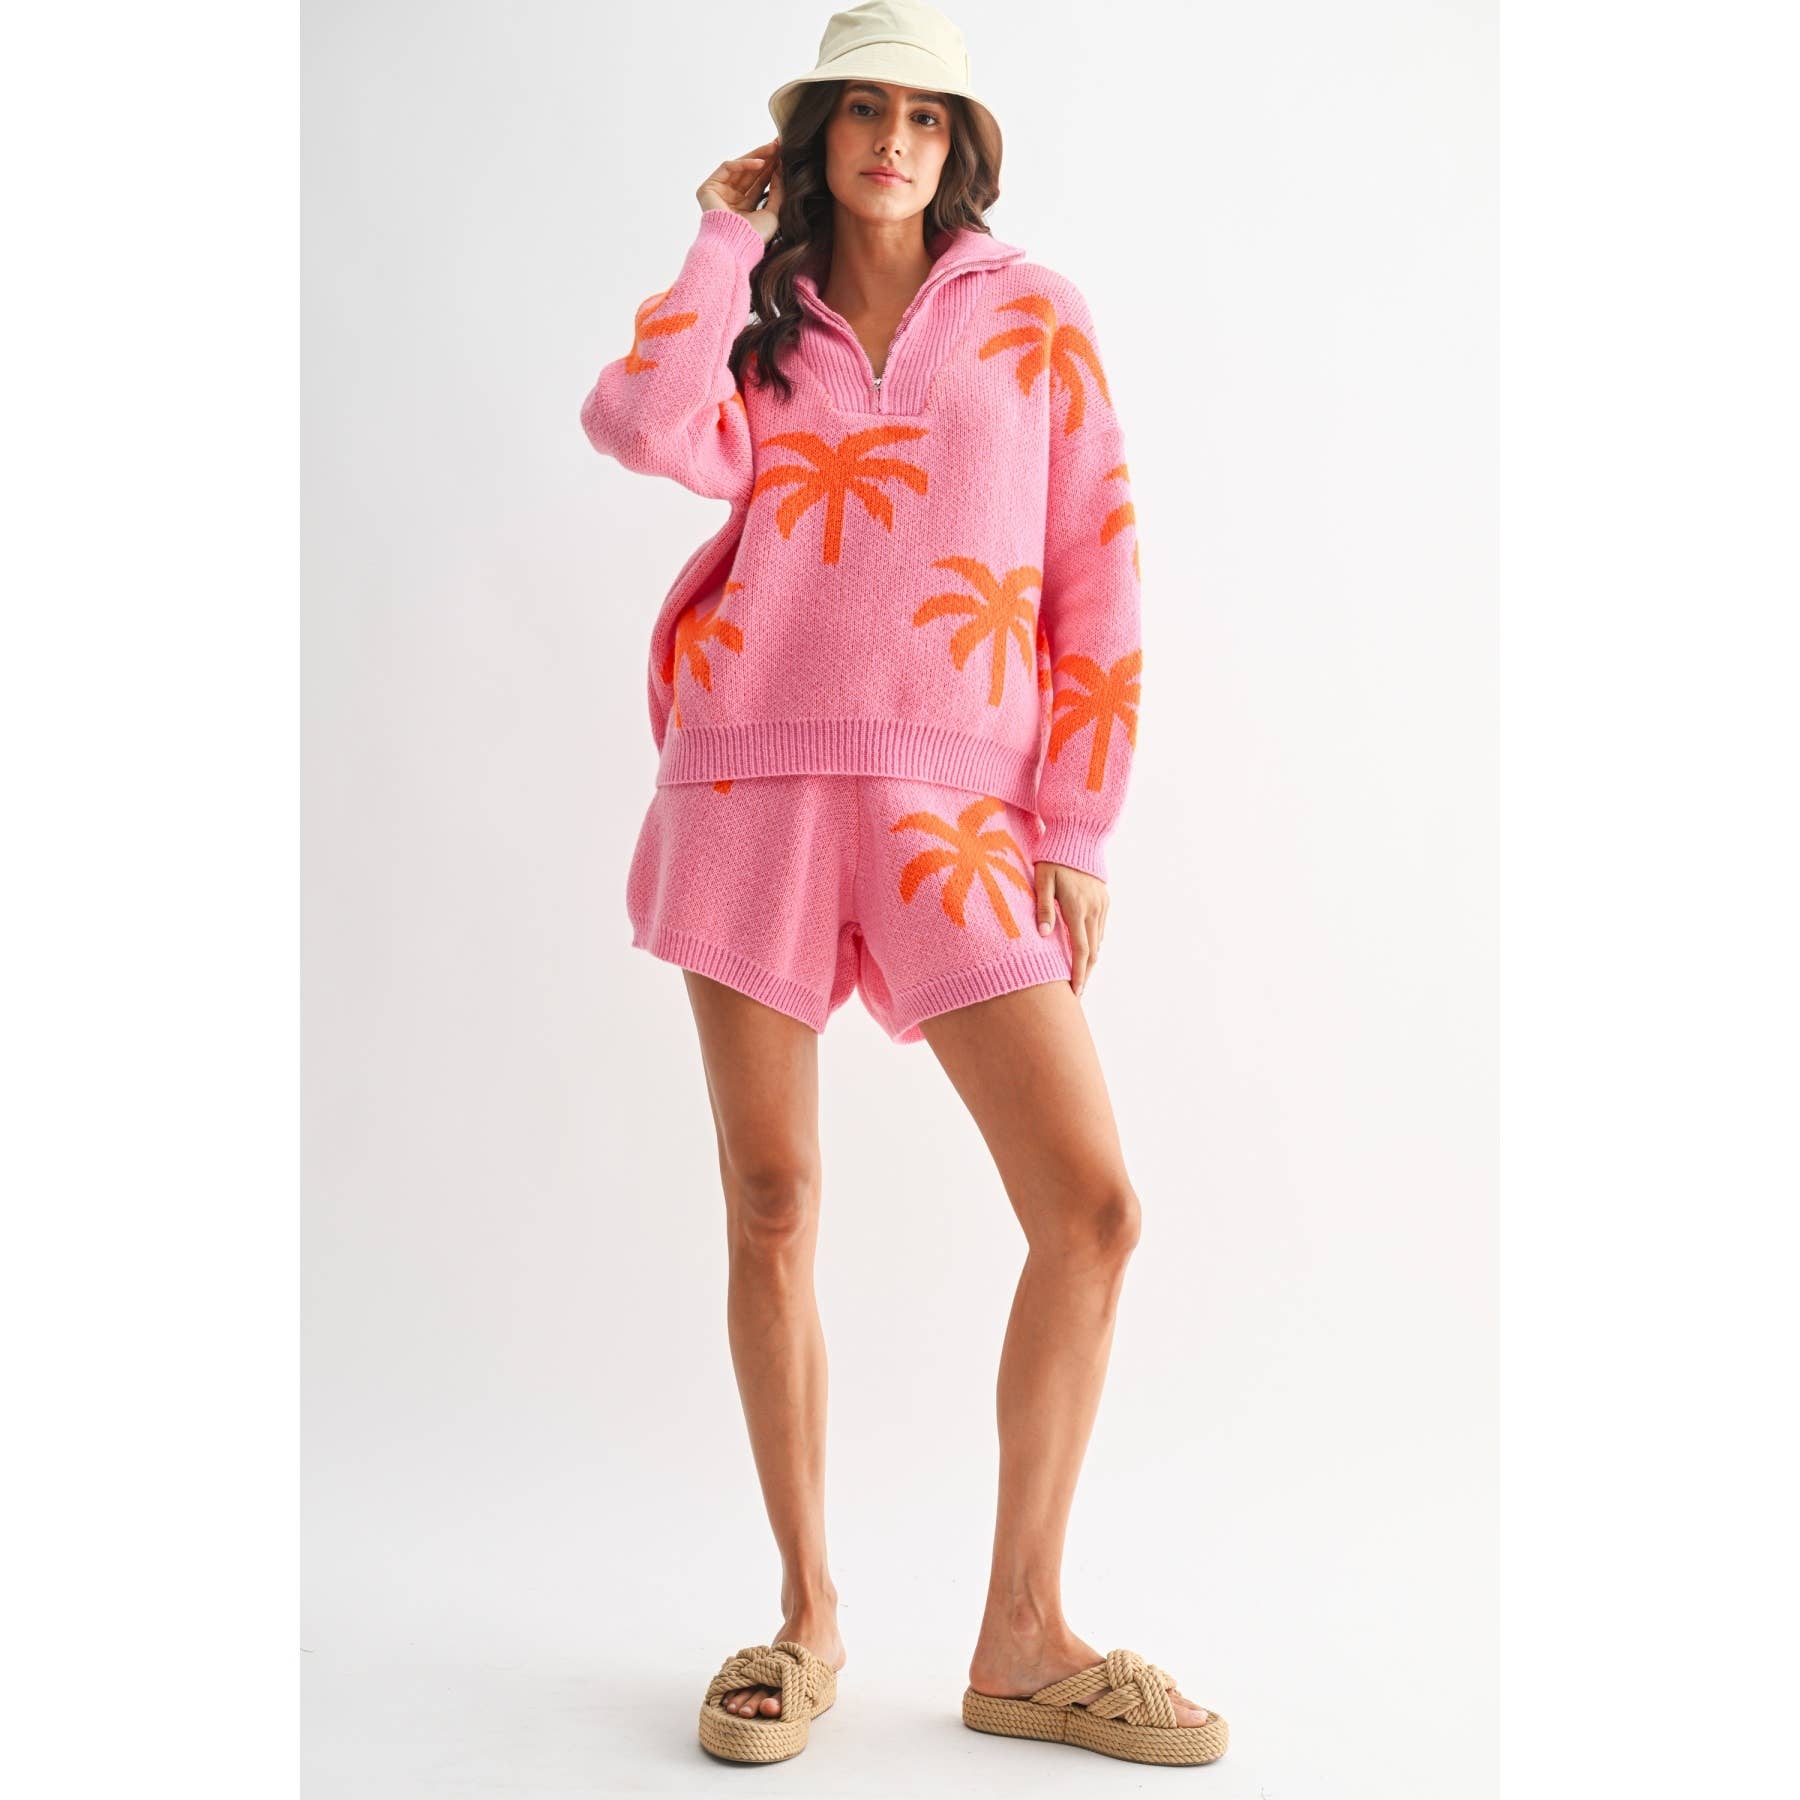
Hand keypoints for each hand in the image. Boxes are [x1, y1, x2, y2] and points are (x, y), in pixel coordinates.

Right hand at [697, 137, 783, 242]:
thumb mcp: (773, 212)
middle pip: (750, 173)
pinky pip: (727, 168)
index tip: (785, 155)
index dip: (772, 169)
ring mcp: (719, 193)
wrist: (736, 246)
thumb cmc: (754, 236)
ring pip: (740, 168)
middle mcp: (731, 200)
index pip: (759, 183)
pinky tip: (761, 163)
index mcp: (744, 209)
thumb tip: (782, 170)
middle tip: (780, 144)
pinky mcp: (708, 188)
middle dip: (765, 158)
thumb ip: (778, 191)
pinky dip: (744, 163)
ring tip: (774, 149)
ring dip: (758, 157)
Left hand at [1034, 860, 1107, 997]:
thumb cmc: (1053, 857)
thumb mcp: (1042, 880)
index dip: (1078, 975)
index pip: (1080, 951)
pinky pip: (1100, 928)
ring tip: (1079, 976)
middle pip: (1092, 952)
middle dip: (1085, 974)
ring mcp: (1102, 904)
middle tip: (1076, 993)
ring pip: (1098, 941)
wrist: (1078, 835)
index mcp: (1077, 908)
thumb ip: (1043, 907)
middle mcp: (1094, 909)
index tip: (1075, 994)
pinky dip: (1093, 943)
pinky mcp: (1105, 899)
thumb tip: (1044, 934)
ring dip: (1089, 961)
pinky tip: (1084, 951)